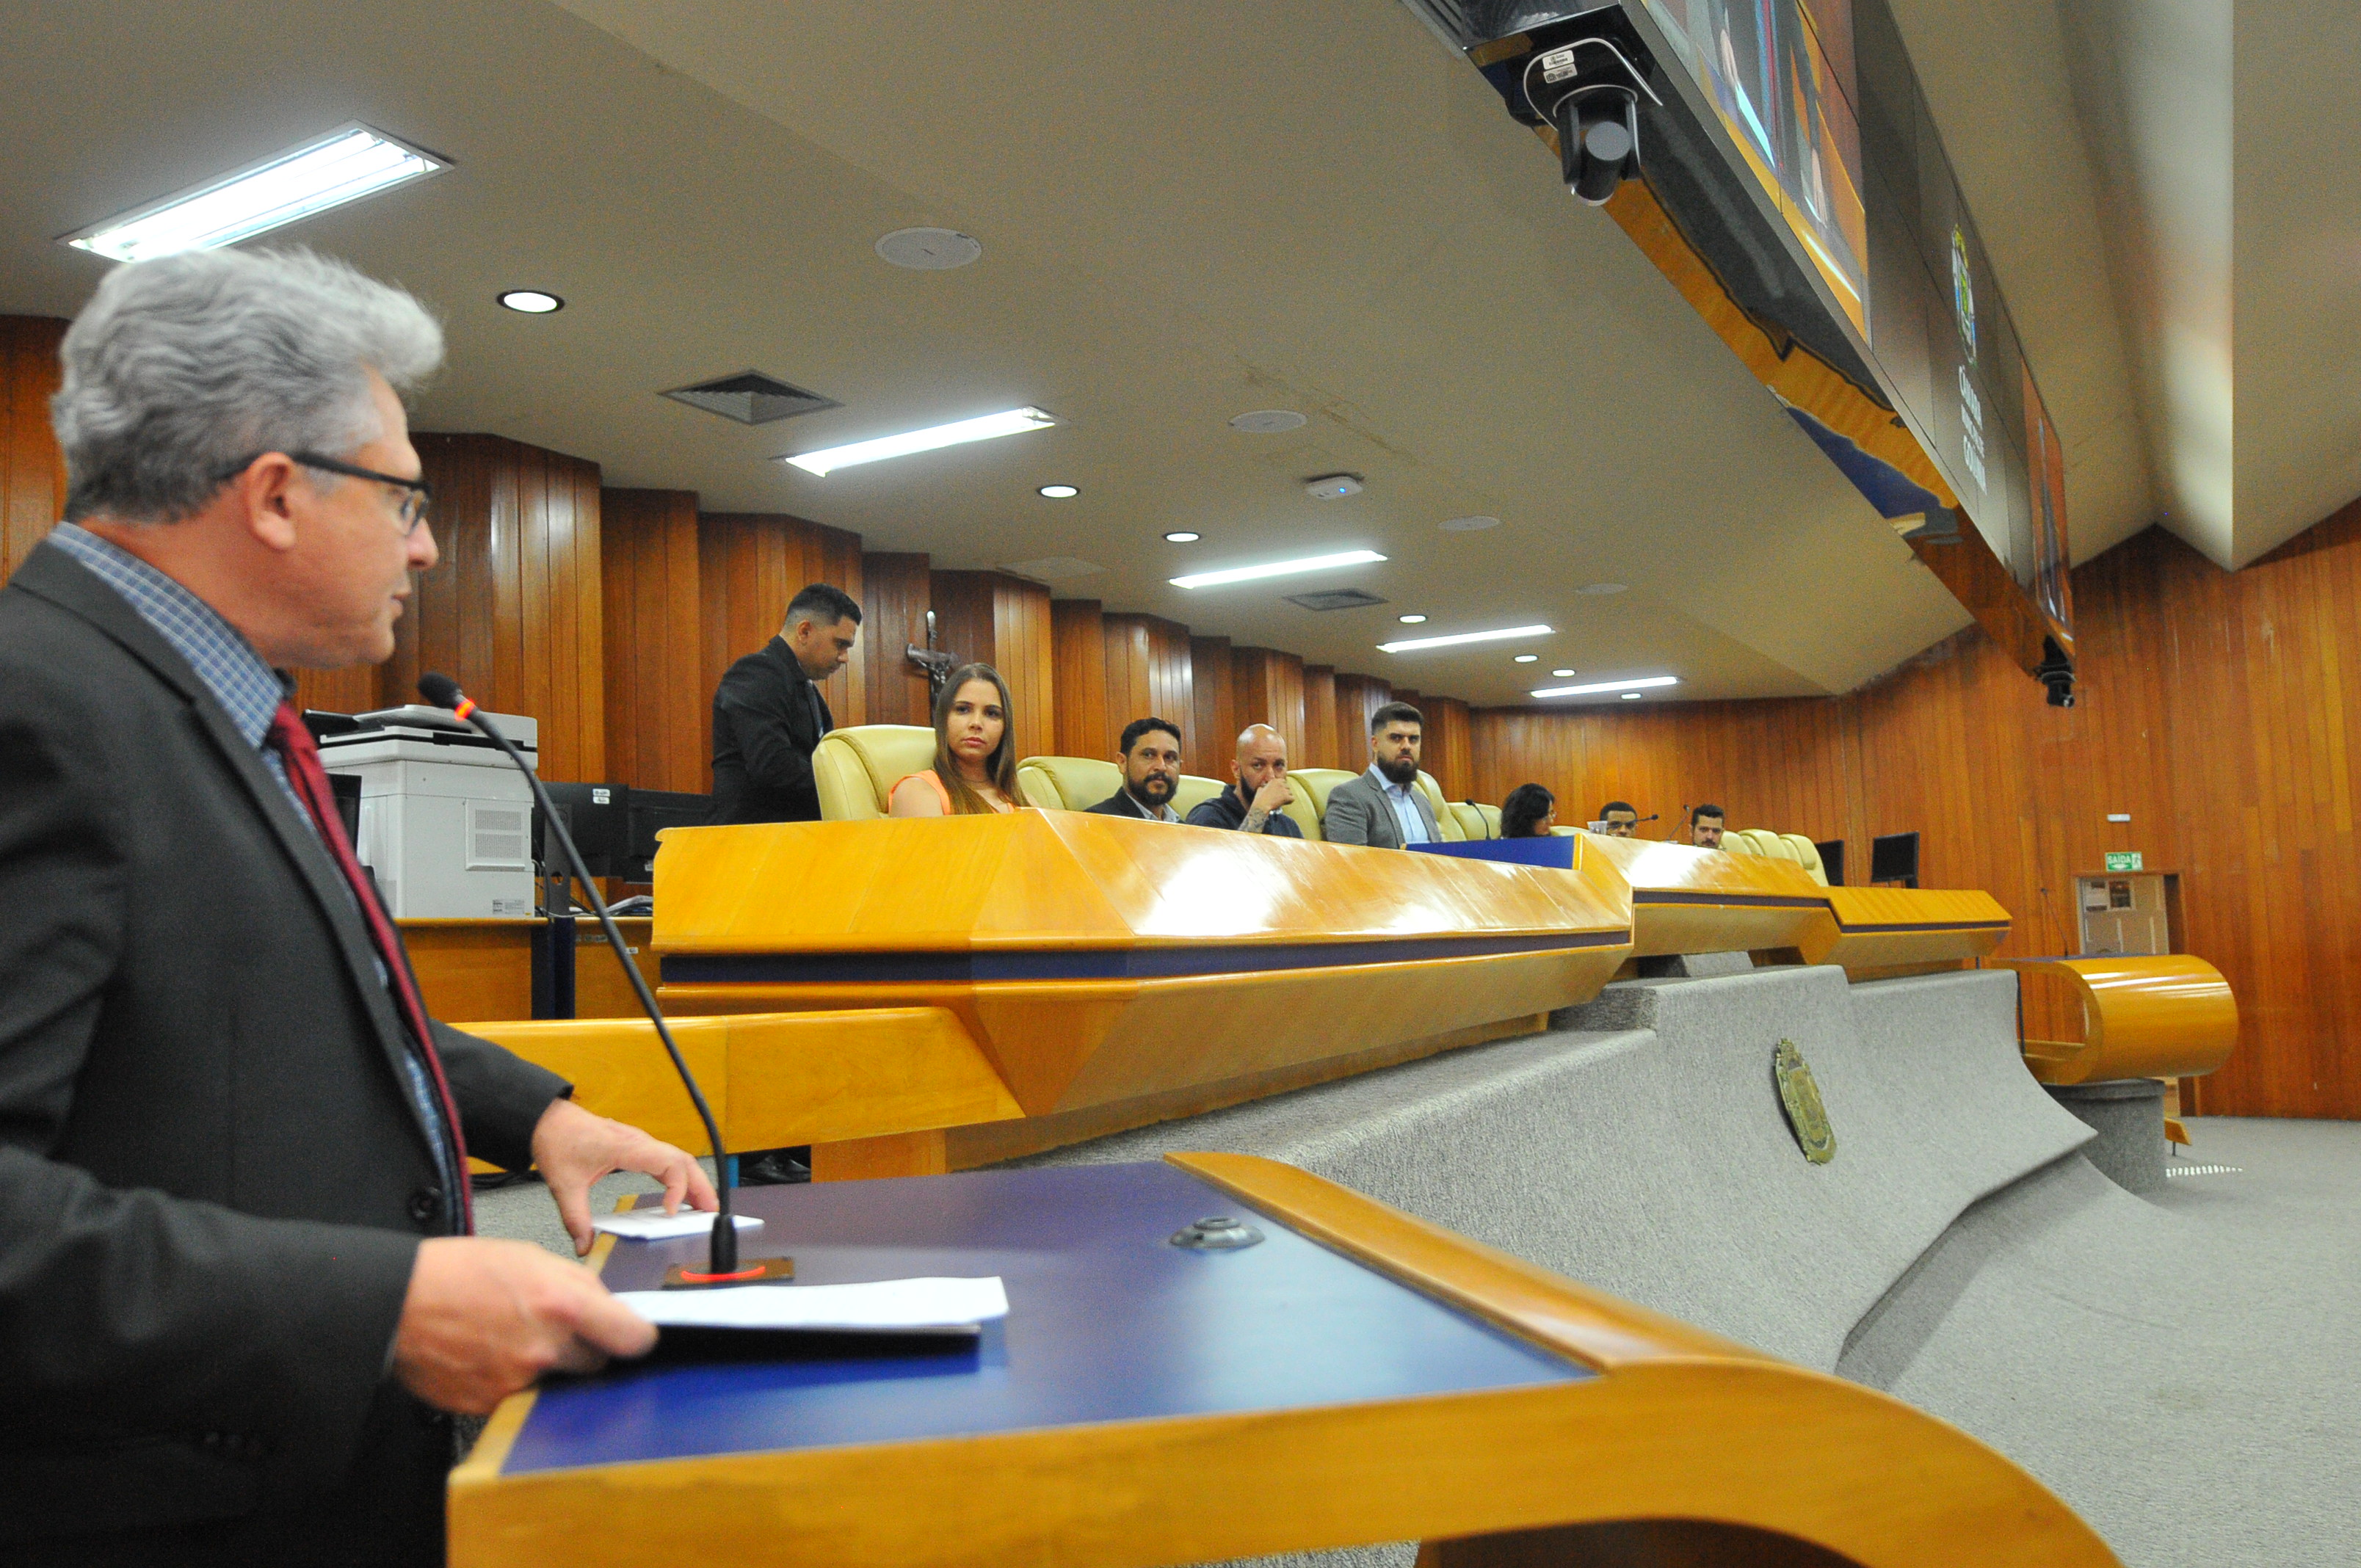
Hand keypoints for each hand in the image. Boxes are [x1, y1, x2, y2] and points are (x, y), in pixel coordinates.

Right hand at [393, 1237, 655, 1414]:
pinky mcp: (490, 1406)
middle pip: (597, 1365)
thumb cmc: (457, 1272)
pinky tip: (493, 1356)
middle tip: (561, 1332)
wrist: (397, 1303)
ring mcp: (517, 1383)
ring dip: (550, 1368)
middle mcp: (543, 1350)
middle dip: (587, 1350)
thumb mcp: (530, 1257)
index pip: (631, 1339)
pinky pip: (523, 1399)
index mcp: (561, 1306)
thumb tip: (609, 1307)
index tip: (635, 1337)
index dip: (637, 1338)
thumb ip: (578, 1285)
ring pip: (559, 1384)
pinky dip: (516, 1382)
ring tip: (516, 1339)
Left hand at [531, 1096, 716, 1255]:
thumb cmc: (558, 1140)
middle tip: (710, 1213)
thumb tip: (585, 1245)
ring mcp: (640, 1143)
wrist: (547, 1119)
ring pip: (679, 1159)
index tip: (670, 1213)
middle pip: (684, 1162)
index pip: (669, 1164)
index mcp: (627, 1148)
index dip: (677, 1188)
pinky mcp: (636, 1147)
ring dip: (694, 1181)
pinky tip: (680, 1194)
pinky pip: (667, 1160)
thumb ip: (576, 1219)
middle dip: (700, 1187)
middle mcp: (639, 1143)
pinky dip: (680, 1177)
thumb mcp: (564, 1186)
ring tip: (702, 1206)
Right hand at [1251, 775, 1294, 815]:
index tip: (1277, 792)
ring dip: (1286, 797)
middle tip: (1278, 798)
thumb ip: (1265, 785)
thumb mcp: (1261, 788)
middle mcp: (1280, 783)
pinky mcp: (1287, 797)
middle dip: (1284, 792)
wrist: (1261, 806)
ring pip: (1290, 793)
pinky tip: (1283, 803)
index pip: (1283, 781)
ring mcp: (1284, 790)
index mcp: (1275, 780)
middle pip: (1288, 787)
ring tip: (1279, 801)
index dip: (1281, 787)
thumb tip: (1264, 785)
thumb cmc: (1260, 799)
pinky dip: (1289, 802)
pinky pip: (1292, 799)